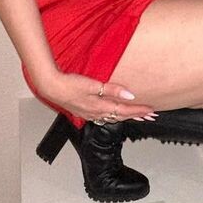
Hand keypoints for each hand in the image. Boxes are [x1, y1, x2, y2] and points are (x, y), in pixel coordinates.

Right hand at [39, 72, 156, 123]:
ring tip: (139, 117)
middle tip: (151, 116)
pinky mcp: (85, 111)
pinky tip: (116, 115)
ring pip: (114, 117)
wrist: (52, 87)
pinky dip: (115, 116)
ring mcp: (90, 114)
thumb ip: (113, 90)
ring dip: (128, 117)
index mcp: (100, 107)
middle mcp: (97, 113)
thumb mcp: (94, 85)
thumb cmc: (69, 85)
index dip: (139, 111)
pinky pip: (105, 117)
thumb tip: (130, 95)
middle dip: (137, 116)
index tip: (151, 110)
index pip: (125, 110)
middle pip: (122, 116)